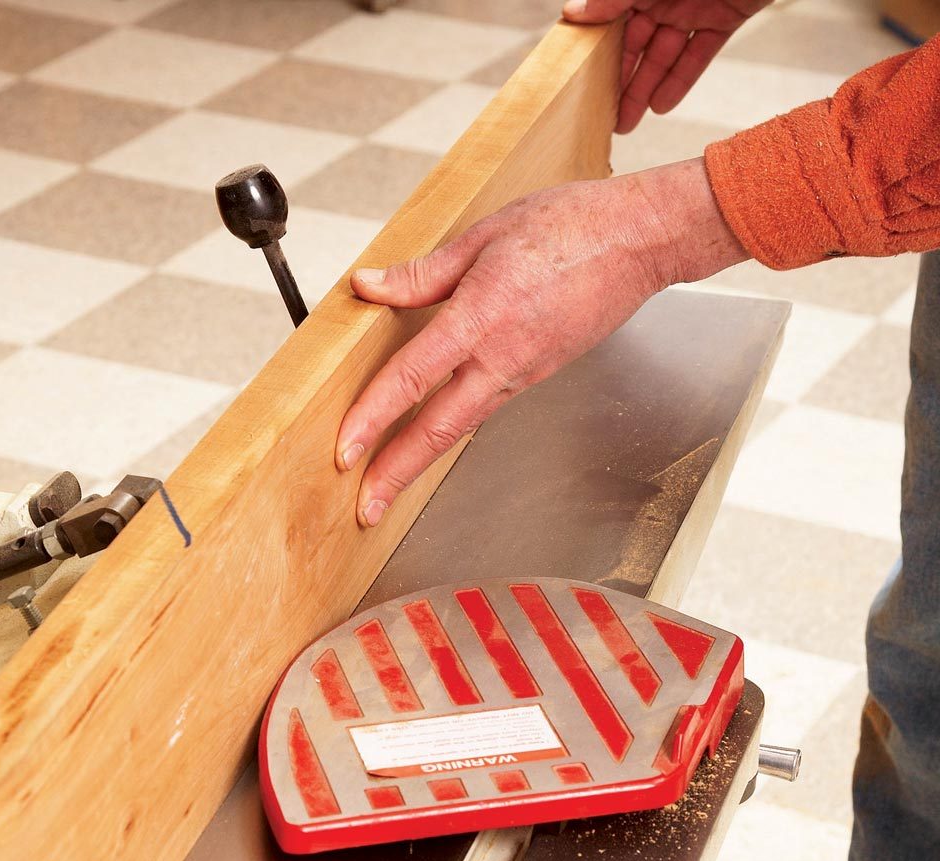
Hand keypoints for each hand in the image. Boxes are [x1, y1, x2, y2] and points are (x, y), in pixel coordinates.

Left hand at [336, 158, 746, 526]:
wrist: (641, 241)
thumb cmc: (573, 226)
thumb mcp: (485, 235)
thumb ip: (422, 273)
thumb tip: (369, 286)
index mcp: (482, 317)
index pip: (413, 377)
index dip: (374, 417)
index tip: (345, 449)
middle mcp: (501, 358)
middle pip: (438, 430)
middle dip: (396, 473)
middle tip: (363, 508)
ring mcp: (521, 373)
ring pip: (459, 428)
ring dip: (418, 461)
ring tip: (386, 485)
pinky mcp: (533, 375)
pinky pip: (481, 409)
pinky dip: (449, 433)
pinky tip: (428, 439)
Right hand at [564, 0, 770, 132]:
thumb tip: (571, 12)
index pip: (613, 18)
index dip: (598, 51)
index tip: (580, 82)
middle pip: (637, 43)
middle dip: (620, 81)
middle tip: (602, 116)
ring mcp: (697, 4)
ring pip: (666, 54)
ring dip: (646, 89)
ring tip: (627, 123)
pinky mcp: (727, 15)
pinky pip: (701, 52)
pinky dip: (682, 79)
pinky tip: (662, 106)